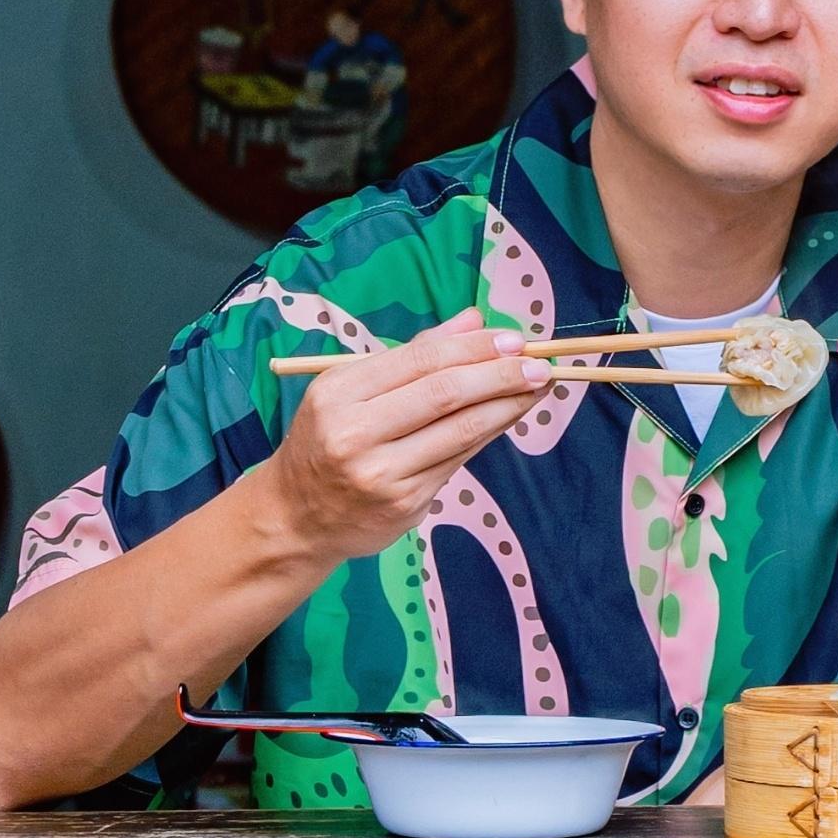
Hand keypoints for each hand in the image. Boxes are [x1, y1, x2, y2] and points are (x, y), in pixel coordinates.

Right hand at [265, 311, 556, 569]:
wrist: (296, 516)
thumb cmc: (328, 438)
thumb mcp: (351, 388)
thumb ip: (413, 353)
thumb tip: (474, 321)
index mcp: (339, 393)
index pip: (420, 361)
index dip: (472, 348)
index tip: (513, 339)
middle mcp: (356, 433)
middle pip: (444, 394)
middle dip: (500, 375)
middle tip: (540, 364)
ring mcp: (382, 474)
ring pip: (459, 431)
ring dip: (507, 406)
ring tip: (538, 387)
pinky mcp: (404, 504)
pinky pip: (458, 460)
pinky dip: (489, 434)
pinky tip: (510, 416)